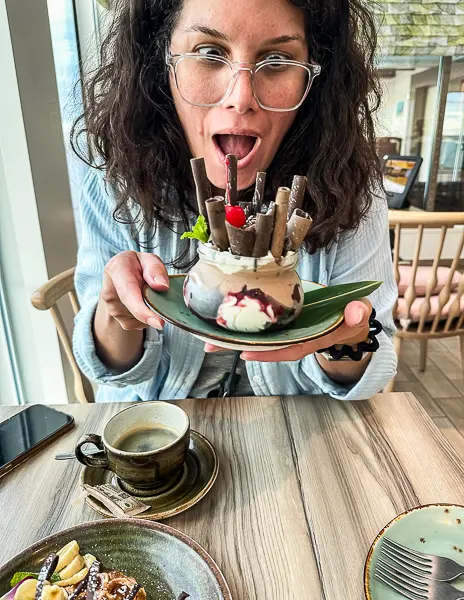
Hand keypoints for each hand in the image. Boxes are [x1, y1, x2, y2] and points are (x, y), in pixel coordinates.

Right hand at [99, 250, 167, 330]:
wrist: (122, 277)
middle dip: (152, 317)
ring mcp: (114, 310)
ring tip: (153, 296)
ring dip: (153, 312)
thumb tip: (162, 286)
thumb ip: (155, 268)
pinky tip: (148, 304)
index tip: (158, 322)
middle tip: (165, 319)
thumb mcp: (148, 259)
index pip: (128, 293)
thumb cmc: (137, 266)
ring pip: (140, 319)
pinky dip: (150, 317)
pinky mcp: (122, 321)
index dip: (142, 309)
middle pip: (134, 310)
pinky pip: (142, 324)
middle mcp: (110, 292)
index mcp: (116, 270)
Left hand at [204, 299, 371, 361]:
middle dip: (239, 347)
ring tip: (208, 338)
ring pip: (259, 337)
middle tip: (211, 346)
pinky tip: (222, 324)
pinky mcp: (282, 322)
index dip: (270, 352)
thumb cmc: (353, 317)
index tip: (247, 352)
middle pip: (266, 346)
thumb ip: (357, 314)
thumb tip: (357, 311)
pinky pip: (261, 326)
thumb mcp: (358, 316)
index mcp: (313, 338)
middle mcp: (296, 337)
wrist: (350, 317)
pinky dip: (242, 326)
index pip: (290, 348)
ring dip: (234, 338)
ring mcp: (288, 330)